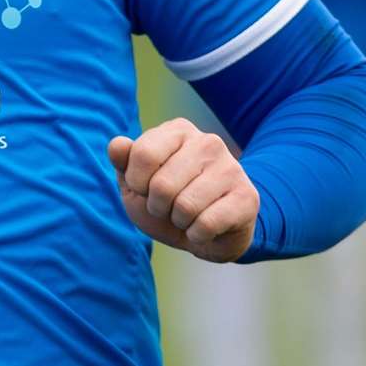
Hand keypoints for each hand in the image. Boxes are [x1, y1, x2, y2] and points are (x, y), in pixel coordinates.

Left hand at [107, 118, 258, 262]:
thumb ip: (122, 162)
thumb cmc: (166, 203)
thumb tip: (117, 145)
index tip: (146, 188)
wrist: (208, 234)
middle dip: (158, 207)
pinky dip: (197, 235)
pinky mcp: (247, 197)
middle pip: (161, 185)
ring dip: (179, 222)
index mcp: (177, 130)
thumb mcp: (136, 184)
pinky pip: (206, 224)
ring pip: (185, 207)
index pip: (143, 154)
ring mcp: (231, 167)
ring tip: (188, 216)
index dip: (137, 183)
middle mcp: (207, 141)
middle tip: (170, 207)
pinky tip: (206, 228)